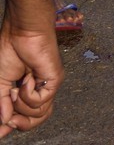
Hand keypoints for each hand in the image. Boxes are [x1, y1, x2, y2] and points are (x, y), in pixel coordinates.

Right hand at [0, 15, 61, 136]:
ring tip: (14, 88)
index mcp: (25, 90)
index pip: (23, 116)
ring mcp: (48, 84)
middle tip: (8, 119)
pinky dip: (28, 93)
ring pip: (39, 113)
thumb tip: (4, 121)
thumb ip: (1, 103)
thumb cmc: (10, 50)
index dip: (10, 127)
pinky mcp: (55, 79)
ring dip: (21, 105)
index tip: (1, 133)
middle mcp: (39, 89)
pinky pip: (42, 100)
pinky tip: (27, 78)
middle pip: (35, 120)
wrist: (21, 32)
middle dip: (19, 124)